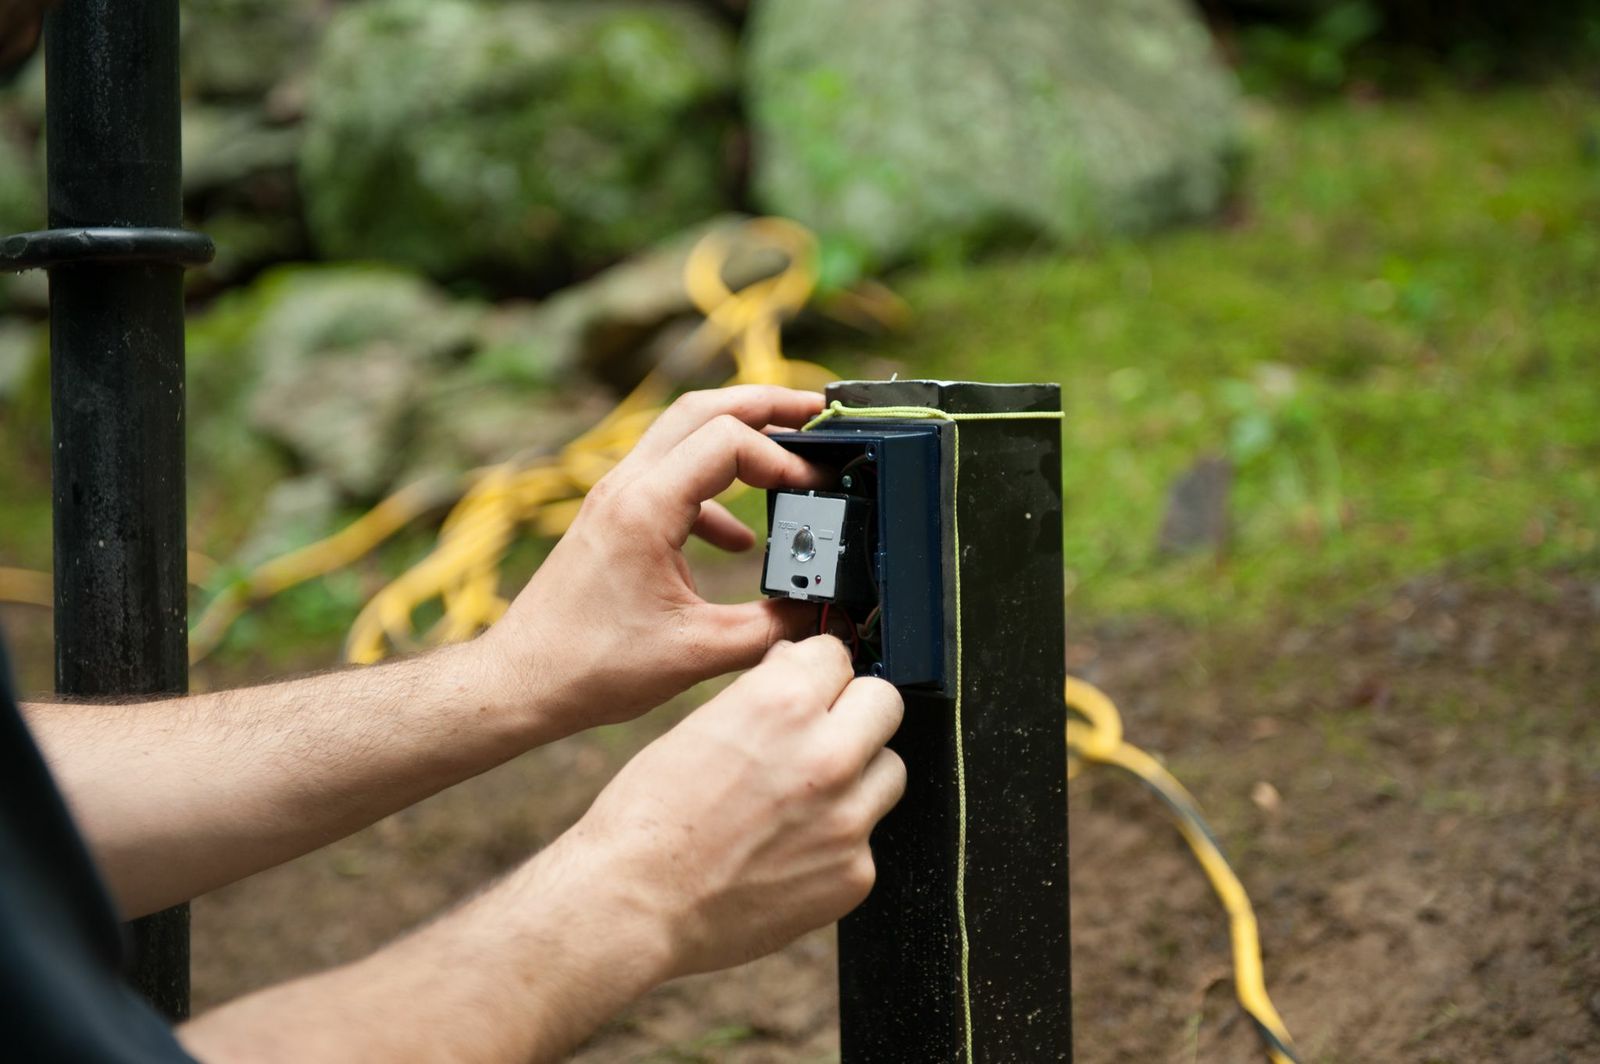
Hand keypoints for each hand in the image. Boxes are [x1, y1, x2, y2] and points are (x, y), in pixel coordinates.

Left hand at [479, 386, 826, 736]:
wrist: (520, 682)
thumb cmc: (590, 667)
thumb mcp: (698, 653)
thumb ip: (771, 630)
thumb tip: (823, 615)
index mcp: (645, 508)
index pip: (728, 440)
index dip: (782, 456)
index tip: (817, 487)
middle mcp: (625, 487)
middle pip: (702, 409)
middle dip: (765, 404)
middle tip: (816, 413)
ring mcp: (614, 498)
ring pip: (682, 435)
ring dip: (738, 438)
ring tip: (788, 455)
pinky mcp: (612, 520)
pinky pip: (671, 480)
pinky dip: (713, 492)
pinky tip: (741, 540)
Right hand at [555, 636, 906, 976]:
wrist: (636, 904)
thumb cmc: (648, 817)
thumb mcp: (698, 726)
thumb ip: (764, 695)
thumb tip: (797, 671)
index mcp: (782, 703)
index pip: (836, 655)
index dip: (817, 671)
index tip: (811, 686)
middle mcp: (827, 754)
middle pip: (883, 702)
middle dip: (855, 709)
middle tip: (825, 732)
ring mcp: (849, 819)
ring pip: (889, 770)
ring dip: (859, 774)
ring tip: (807, 797)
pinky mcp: (855, 874)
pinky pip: (868, 837)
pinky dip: (840, 838)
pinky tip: (792, 848)